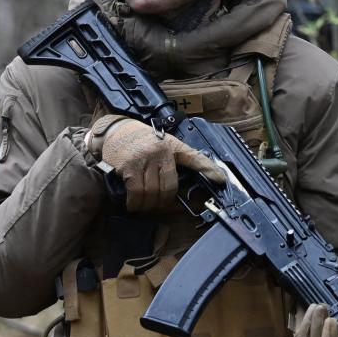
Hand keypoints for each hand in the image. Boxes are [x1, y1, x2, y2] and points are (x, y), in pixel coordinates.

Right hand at [91, 116, 224, 211]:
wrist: (116, 131)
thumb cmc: (142, 141)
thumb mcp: (164, 143)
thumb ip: (174, 161)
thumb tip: (184, 186)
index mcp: (173, 146)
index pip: (195, 157)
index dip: (209, 169)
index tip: (221, 180)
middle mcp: (161, 151)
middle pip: (169, 187)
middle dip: (164, 202)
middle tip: (158, 204)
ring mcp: (144, 159)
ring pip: (152, 193)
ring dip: (148, 205)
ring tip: (145, 205)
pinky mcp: (129, 167)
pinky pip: (136, 193)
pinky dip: (135, 203)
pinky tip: (133, 204)